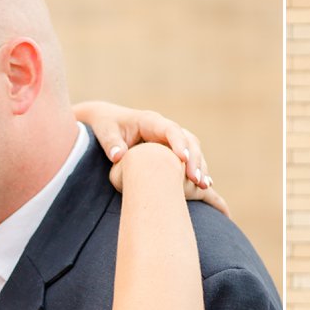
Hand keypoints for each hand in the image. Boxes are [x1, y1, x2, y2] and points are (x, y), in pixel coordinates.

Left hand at [76, 101, 228, 214]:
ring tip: (204, 187)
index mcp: (150, 121)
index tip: (183, 159)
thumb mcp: (104, 131)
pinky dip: (197, 171)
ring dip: (200, 167)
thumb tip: (118, 156)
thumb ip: (110, 142)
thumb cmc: (105, 126)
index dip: (179, 143)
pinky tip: (205, 187)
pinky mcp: (172, 151)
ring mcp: (171, 140)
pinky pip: (189, 160)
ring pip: (193, 150)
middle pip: (188, 140)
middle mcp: (164, 129)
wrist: (108, 123)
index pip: (170, 129)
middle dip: (195, 159)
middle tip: (197, 181)